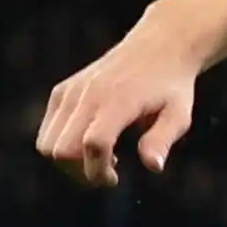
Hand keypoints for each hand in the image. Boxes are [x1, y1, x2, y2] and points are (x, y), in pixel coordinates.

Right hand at [35, 5, 206, 187]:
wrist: (159, 47)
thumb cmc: (172, 86)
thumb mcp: (179, 114)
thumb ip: (163, 140)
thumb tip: (153, 167)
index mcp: (119, 99)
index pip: (93, 144)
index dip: (97, 171)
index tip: (114, 179)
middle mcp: (89, 94)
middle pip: (62, 150)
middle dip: (80, 172)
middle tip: (108, 171)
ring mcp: (72, 91)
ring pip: (47, 144)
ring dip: (68, 162)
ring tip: (100, 156)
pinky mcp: (62, 91)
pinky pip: (47, 131)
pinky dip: (61, 145)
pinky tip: (90, 142)